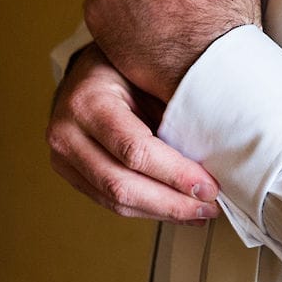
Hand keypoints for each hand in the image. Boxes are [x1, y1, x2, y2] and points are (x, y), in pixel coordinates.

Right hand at [47, 44, 222, 222]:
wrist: (87, 71)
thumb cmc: (123, 69)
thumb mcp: (148, 75)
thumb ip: (173, 111)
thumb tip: (218, 152)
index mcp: (87, 101)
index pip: (133, 149)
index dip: (174, 173)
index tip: (209, 186)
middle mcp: (66, 132)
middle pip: (121, 184)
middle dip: (171, 202)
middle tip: (209, 207)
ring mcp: (62, 157)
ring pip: (115, 201)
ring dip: (162, 212)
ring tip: (199, 213)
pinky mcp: (69, 174)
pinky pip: (109, 202)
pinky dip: (147, 210)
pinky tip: (176, 210)